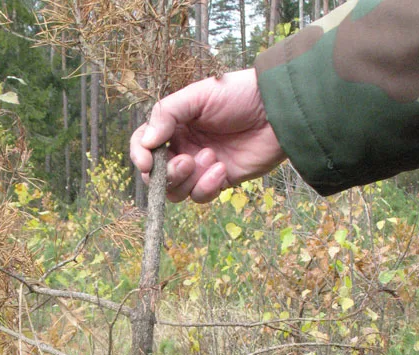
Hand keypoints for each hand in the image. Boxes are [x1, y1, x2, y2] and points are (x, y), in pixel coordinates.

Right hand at [130, 69, 285, 202]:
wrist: (278, 111)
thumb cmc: (239, 95)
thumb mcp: (198, 95)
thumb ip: (167, 115)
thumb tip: (146, 142)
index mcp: (174, 125)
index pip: (144, 145)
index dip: (140, 156)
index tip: (147, 163)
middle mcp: (183, 147)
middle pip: (157, 175)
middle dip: (167, 174)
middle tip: (186, 161)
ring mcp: (200, 167)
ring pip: (176, 191)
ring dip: (189, 180)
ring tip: (212, 158)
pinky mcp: (218, 181)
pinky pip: (200, 196)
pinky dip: (207, 187)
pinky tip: (223, 169)